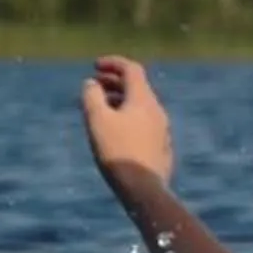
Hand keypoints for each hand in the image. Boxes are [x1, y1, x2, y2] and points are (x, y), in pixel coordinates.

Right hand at [80, 56, 174, 191]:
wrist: (143, 188)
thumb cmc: (117, 152)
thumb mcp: (97, 120)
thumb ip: (91, 96)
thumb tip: (91, 83)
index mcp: (144, 100)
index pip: (132, 70)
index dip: (113, 63)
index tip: (95, 65)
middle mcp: (157, 111)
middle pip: (137, 87)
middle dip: (114, 82)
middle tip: (94, 84)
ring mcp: (161, 129)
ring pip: (140, 106)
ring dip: (119, 100)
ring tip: (99, 107)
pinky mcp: (160, 146)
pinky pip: (143, 122)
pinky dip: (127, 116)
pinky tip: (114, 130)